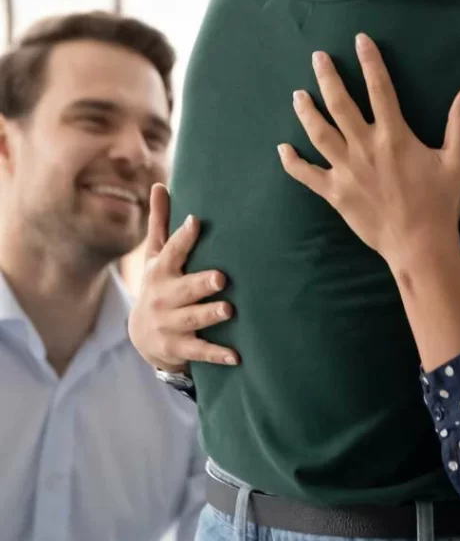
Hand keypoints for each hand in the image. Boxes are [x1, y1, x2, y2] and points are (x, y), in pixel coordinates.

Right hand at [127, 183, 238, 372]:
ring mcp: (169, 324)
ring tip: (229, 310)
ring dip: (210, 315)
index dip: (182, 237)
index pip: (172, 251)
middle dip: (200, 283)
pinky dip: (217, 354)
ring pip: (192, 319)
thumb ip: (161, 222)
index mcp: (161, 271)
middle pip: (183, 289)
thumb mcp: (156, 254)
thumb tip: (159, 184)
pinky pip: (198, 351)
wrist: (141, 335)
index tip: (196, 221)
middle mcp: (163, 297)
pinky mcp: (177, 348)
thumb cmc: (159, 283)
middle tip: (221, 277)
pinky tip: (236, 356)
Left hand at [278, 34, 459, 266]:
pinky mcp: (335, 194)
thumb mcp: (458, 161)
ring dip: (306, 111)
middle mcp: (365, 147)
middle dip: (327, 77)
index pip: (380, 89)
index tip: (360, 40)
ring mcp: (346, 170)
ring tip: (297, 94)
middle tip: (317, 57)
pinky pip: (307, 175)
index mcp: (394, 136)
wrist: (420, 245)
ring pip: (319, 133)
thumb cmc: (441, 203)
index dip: (370, 62)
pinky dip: (293, 162)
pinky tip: (282, 149)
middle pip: (340, 104)